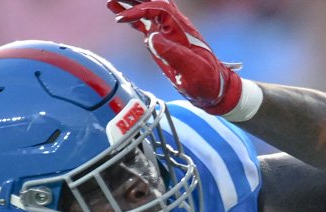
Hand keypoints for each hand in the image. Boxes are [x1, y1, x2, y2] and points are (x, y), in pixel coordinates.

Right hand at [108, 0, 247, 114]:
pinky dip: (132, 18)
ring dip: (131, 4)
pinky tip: (118, 15)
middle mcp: (174, 27)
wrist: (214, 89)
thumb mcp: (192, 70)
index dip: (139, 10)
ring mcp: (168, 33)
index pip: (158, 9)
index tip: (122, 19)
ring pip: (148, 11)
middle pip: (153, 2)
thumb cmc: (206, 81)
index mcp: (181, 30)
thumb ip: (173, 53)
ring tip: (111, 1)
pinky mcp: (164, 41)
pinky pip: (146, 24)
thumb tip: (151, 37)